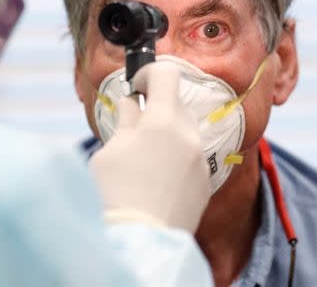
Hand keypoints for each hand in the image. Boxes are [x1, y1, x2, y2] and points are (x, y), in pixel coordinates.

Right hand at [89, 61, 210, 232]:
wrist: (139, 242)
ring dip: (167, 131)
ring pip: (185, 129)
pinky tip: (157, 177)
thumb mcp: (111, 150)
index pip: (166, 74)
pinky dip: (176, 155)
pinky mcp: (205, 180)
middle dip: (156, 107)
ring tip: (145, 156)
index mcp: (162, 122)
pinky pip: (191, 155)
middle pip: (176, 102)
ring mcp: (201, 159)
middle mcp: (188, 135)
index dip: (149, 73)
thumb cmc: (115, 195)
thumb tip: (131, 103)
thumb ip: (126, 120)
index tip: (137, 85)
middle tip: (134, 125)